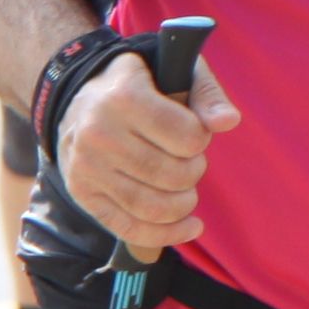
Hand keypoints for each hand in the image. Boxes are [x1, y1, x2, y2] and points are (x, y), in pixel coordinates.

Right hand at [60, 50, 236, 263]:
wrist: (79, 100)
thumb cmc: (140, 85)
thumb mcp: (174, 72)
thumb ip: (206, 94)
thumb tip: (229, 122)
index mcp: (124, 97)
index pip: (187, 137)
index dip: (201, 138)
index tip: (193, 131)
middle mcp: (99, 133)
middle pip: (173, 175)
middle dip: (194, 171)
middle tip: (190, 159)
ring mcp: (86, 167)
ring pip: (153, 207)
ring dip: (184, 204)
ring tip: (187, 190)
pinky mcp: (82, 193)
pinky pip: (130, 228)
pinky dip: (166, 235)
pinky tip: (189, 227)